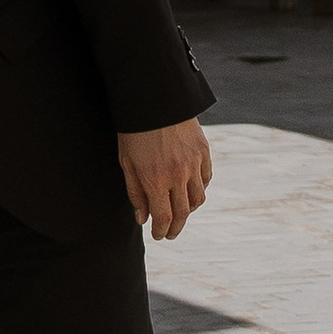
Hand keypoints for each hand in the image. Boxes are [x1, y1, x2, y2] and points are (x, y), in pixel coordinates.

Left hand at [118, 116, 212, 241]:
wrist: (154, 97)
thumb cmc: (134, 130)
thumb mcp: (126, 162)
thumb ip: (135, 192)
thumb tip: (143, 219)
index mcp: (155, 179)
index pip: (163, 217)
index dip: (161, 230)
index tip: (158, 236)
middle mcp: (178, 174)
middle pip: (182, 213)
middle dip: (175, 227)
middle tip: (169, 233)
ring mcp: (194, 163)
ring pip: (198, 199)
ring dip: (188, 211)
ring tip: (179, 213)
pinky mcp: (204, 151)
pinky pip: (206, 179)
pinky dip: (199, 190)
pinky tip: (190, 192)